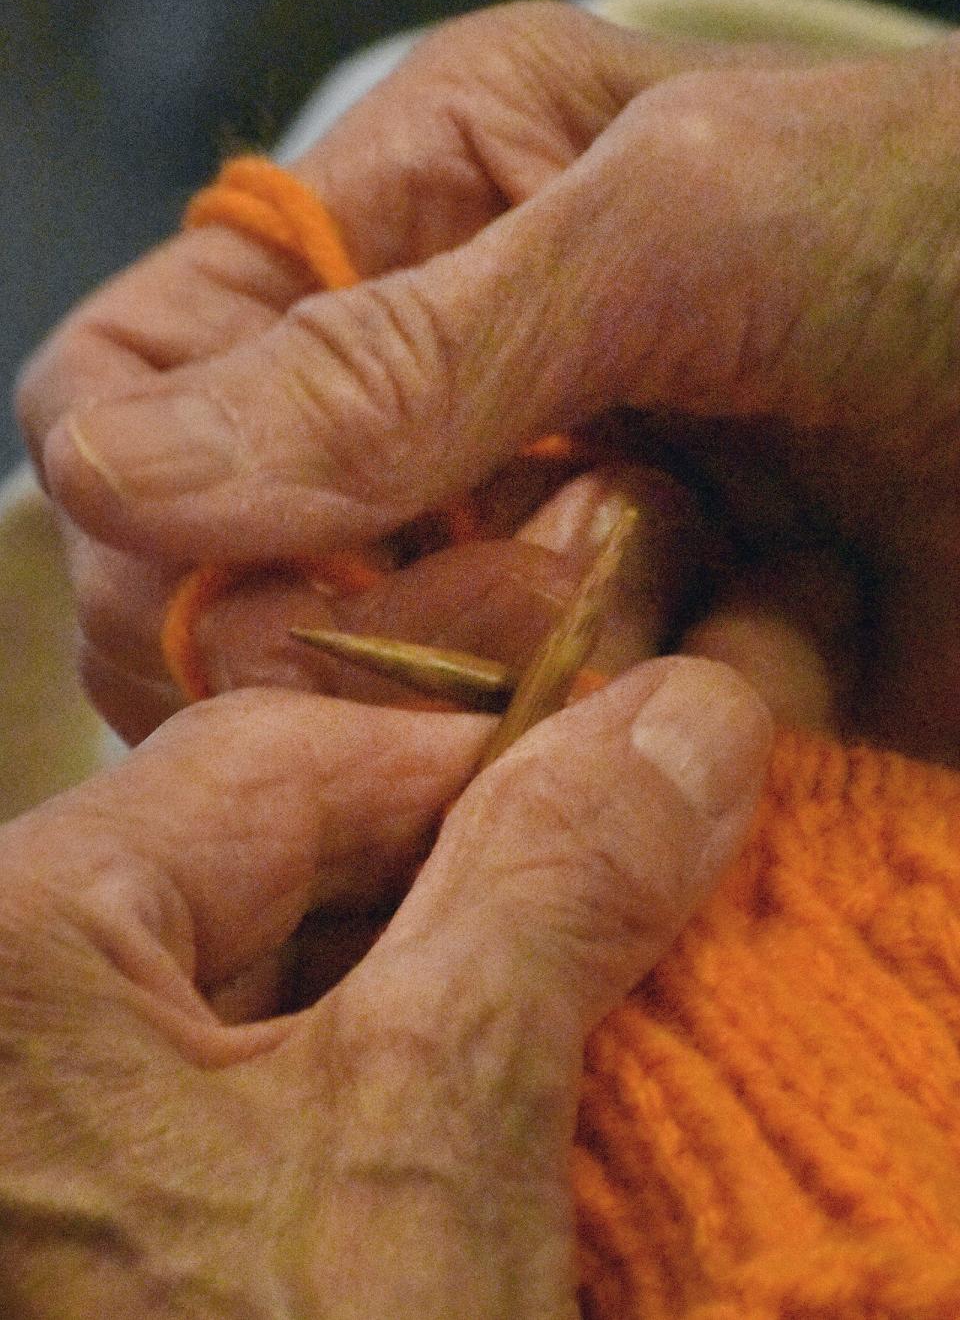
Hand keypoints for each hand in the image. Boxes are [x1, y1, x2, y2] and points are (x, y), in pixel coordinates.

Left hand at [0, 657, 769, 1317]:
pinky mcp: (74, 1175)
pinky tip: (452, 1124)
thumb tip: (692, 710)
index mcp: (5, 939)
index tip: (641, 798)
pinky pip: (232, 1067)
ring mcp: (27, 1099)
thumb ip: (550, 892)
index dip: (485, 766)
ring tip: (559, 1034)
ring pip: (261, 961)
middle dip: (460, 885)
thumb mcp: (428, 1148)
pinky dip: (361, 1072)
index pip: (287, 760)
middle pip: (266, 856)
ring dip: (423, 982)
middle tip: (623, 938)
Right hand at [20, 2, 959, 757]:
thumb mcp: (680, 226)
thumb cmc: (950, 223)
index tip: (318, 564)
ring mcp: (495, 558)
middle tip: (562, 584)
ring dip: (493, 701)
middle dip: (362, 629)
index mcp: (398, 229)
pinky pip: (483, 782)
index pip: (120, 388)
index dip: (160, 506)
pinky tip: (721, 676)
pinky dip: (581, 766)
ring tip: (686, 599)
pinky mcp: (585, 678)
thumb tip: (109, 483)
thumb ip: (399, 351)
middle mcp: (415, 409)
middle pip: (204, 592)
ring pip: (337, 712)